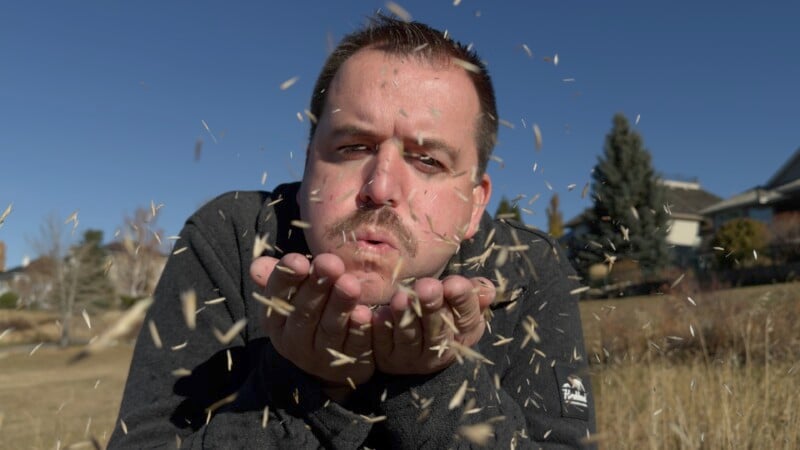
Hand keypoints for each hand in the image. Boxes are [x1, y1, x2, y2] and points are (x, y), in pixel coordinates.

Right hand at [250, 253, 373, 400]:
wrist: (335, 365)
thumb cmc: (313, 313)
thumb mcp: (294, 296)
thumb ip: (283, 277)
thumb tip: (256, 266)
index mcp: (276, 321)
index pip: (277, 297)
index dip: (287, 278)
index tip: (299, 260)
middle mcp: (296, 341)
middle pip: (305, 312)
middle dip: (317, 286)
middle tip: (330, 263)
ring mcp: (323, 355)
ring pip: (330, 327)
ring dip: (340, 304)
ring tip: (350, 284)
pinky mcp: (351, 363)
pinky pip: (355, 345)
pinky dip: (359, 329)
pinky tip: (365, 313)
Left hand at [372, 275, 494, 374]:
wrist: (405, 343)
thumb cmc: (439, 310)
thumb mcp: (459, 302)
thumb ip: (472, 293)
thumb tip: (487, 290)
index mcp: (462, 335)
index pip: (466, 318)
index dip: (461, 301)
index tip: (454, 283)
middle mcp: (438, 352)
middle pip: (437, 330)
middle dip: (432, 308)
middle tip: (427, 287)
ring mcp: (410, 358)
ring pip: (408, 337)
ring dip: (404, 317)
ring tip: (401, 297)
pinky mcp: (385, 359)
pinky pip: (380, 343)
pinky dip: (378, 328)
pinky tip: (374, 313)